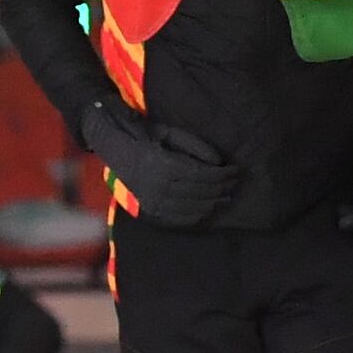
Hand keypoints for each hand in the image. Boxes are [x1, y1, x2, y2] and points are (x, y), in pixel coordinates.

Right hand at [82, 99, 238, 227]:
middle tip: (235, 183)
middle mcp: (159, 187)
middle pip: (201, 192)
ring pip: (193, 208)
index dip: (223, 175)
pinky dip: (198, 215)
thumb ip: (196, 145)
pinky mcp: (151, 211)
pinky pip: (180, 219)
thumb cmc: (147, 137)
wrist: (116, 150)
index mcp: (164, 165)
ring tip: (227, 196)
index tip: (236, 170)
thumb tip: (218, 162)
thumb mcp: (171, 132)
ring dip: (214, 203)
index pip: (203, 175)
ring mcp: (154, 202)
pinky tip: (209, 208)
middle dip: (222, 188)